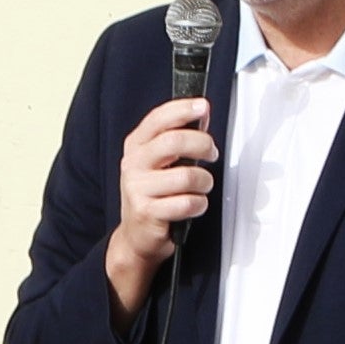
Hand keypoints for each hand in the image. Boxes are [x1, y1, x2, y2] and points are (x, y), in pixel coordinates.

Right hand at [102, 96, 216, 309]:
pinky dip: (199, 204)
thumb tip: (201, 114)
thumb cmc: (154, 195)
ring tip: (202, 187)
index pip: (158, 119)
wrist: (137, 236)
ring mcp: (137, 188)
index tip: (202, 107)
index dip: (182, 109)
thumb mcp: (159, 162)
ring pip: (187, 176)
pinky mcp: (147, 212)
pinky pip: (187, 202)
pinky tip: (194, 205)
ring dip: (204, 182)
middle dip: (202, 144)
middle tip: (212, 153)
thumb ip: (177, 138)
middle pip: (174, 142)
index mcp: (136, 146)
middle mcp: (133, 164)